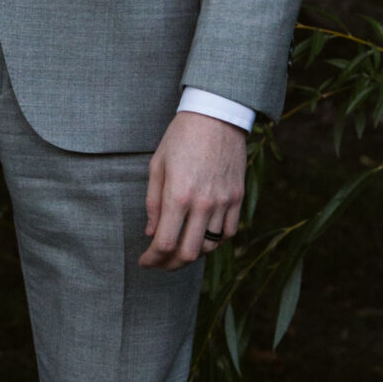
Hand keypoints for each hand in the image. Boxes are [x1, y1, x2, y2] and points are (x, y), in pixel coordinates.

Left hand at [140, 111, 247, 267]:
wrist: (216, 116)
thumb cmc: (180, 137)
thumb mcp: (157, 166)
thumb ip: (153, 203)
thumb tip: (151, 233)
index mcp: (178, 195)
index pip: (164, 243)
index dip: (152, 259)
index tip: (144, 261)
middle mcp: (203, 203)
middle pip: (188, 253)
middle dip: (170, 265)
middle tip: (159, 264)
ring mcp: (224, 202)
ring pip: (210, 247)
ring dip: (192, 255)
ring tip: (178, 251)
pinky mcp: (238, 198)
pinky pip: (229, 233)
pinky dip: (215, 243)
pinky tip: (202, 239)